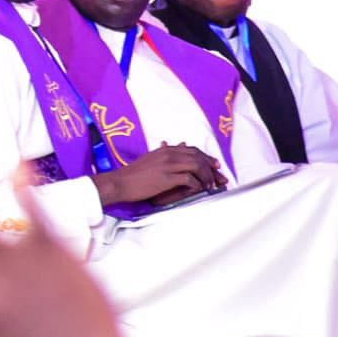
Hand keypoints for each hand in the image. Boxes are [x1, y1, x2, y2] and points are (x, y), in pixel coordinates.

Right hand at [91, 143, 225, 206]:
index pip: (192, 150)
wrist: (119, 183)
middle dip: (211, 167)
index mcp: (164, 150)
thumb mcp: (149, 160)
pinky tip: (199, 190)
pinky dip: (197, 185)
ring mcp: (167, 165)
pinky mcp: (166, 178)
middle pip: (197, 156)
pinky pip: (189, 179)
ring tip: (209, 185)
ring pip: (197, 165)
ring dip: (206, 176)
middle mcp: (167, 154)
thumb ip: (162, 155)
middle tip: (218, 177)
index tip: (214, 165)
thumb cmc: (132, 175)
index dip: (206, 157)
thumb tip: (169, 146)